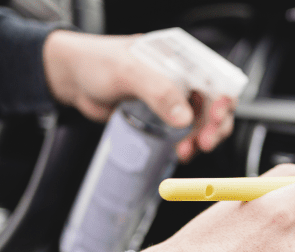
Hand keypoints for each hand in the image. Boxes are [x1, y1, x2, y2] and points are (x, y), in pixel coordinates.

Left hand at [42, 30, 234, 162]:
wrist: (70, 78)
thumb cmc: (95, 62)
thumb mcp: (128, 71)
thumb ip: (158, 91)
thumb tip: (184, 117)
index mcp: (180, 58)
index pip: (216, 77)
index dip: (223, 98)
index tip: (216, 116)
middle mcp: (182, 77)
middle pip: (215, 103)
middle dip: (215, 125)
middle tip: (205, 142)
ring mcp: (173, 98)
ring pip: (201, 122)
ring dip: (202, 138)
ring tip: (188, 151)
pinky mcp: (162, 117)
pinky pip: (184, 132)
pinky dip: (187, 143)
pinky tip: (181, 151)